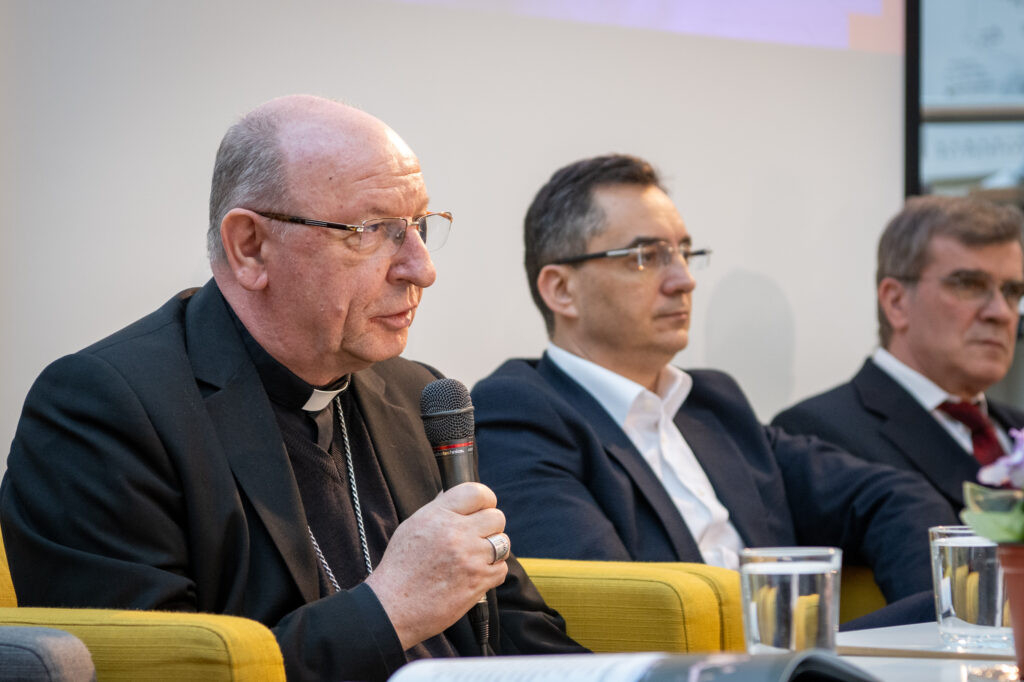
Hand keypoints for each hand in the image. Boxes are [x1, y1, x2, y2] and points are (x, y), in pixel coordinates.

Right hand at [364, 482, 508, 649]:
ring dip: (493, 550)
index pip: (476, 492)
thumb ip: (437, 509)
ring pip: (503, 542)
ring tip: (475, 557)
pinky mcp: (479, 581)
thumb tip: (452, 494)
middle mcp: (456, 533)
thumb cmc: (400, 568)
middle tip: (478, 536)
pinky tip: (474, 575)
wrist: (394, 607)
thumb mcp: (411, 527)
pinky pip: (501, 568)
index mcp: (438, 516)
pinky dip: (492, 572)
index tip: (484, 507)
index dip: (485, 499)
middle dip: (490, 526)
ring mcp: (470, 557)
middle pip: (496, 517)